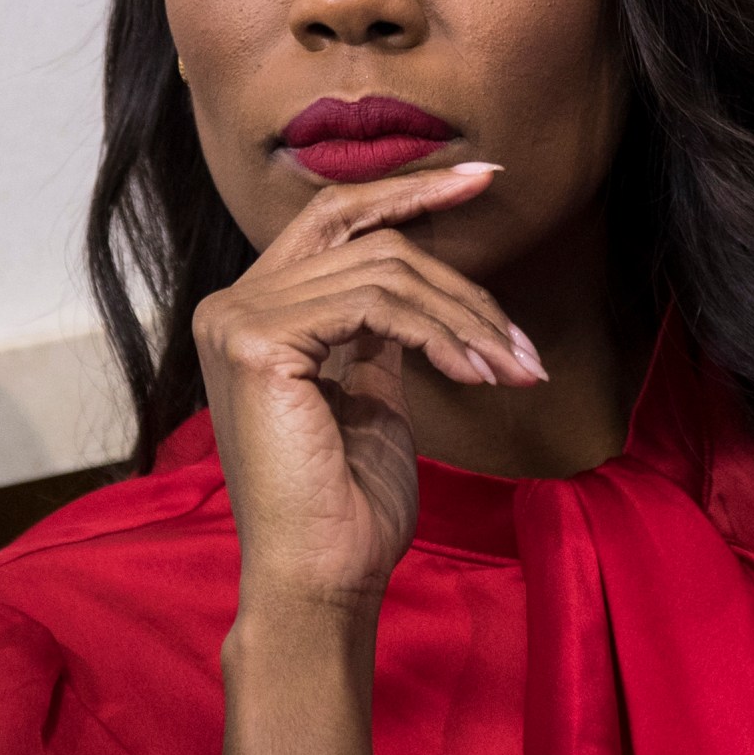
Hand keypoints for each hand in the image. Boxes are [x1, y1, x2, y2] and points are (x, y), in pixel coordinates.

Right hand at [195, 162, 547, 617]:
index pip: (335, 218)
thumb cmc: (350, 503)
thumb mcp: (368, 395)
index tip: (485, 177)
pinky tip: (474, 374)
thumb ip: (376, 330)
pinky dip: (439, 333)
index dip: (410, 191)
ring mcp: (238, 318)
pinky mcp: (257, 341)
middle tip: (522, 330)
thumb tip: (422, 282)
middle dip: (458, 270)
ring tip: (514, 371)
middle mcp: (231, 303)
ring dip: (465, 320)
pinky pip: (375, 304)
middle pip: (368, 239)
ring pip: (384, 271)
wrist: (320, 577)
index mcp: (253, 312)